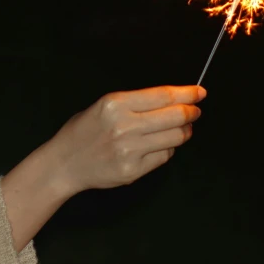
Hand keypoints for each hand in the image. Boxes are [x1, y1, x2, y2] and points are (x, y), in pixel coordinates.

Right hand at [47, 85, 205, 196]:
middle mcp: (124, 126)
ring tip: (183, 128)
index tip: (200, 92)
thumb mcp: (105, 105)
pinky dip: (168, 149)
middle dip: (191, 112)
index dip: (187, 93)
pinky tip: (161, 145)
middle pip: (174, 116)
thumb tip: (174, 100)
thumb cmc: (84, 130)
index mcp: (116, 104)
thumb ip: (137, 102)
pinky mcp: (133, 171)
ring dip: (184, 131)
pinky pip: (164, 156)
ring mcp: (129, 150)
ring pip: (174, 138)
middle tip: (195, 111)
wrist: (63, 163)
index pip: (163, 96)